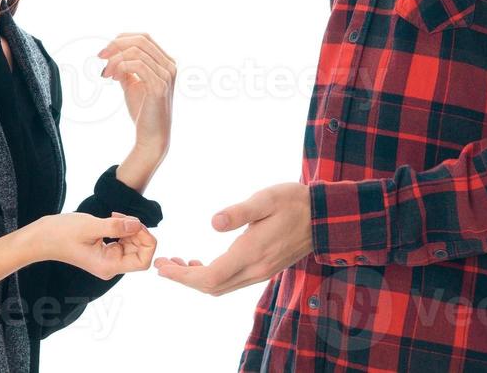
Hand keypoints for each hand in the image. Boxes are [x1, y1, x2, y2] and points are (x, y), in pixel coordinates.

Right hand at [29, 211, 156, 280]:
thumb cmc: (62, 233)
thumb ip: (116, 226)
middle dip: (138, 231)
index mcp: (109, 266)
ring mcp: (108, 260)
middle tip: (122, 216)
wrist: (41, 238)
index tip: (136, 224)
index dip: (147, 242)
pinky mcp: (104, 252)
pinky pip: (123, 241)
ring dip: (130, 228)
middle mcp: (110, 266)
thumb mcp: (90, 226)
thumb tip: (138, 224)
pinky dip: (122, 228)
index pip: (143, 261)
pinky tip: (112, 218)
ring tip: (114, 215)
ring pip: (133, 244)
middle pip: (140, 251)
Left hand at [97, 33, 176, 184]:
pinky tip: (113, 77)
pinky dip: (121, 67)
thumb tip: (111, 55)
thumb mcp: (132, 83)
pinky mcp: (159, 86)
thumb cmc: (143, 110)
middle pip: (141, 40)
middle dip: (117, 45)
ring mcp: (166, 75)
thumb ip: (126, 68)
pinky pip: (138, 65)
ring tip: (107, 73)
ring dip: (116, 59)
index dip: (122, 39)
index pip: (144, 38)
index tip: (104, 51)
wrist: (151, 136)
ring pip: (137, 52)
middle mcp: (170, 66)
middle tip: (100, 56)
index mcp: (166, 62)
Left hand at [153, 183, 312, 295]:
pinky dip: (213, 276)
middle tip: (163, 265)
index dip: (182, 276)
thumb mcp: (266, 199)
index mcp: (251, 253)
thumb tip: (212, 223)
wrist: (324, 217)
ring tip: (179, 262)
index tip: (162, 267)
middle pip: (212, 287)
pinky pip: (232, 281)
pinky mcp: (265, 269)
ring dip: (198, 279)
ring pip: (222, 286)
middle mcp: (255, 269)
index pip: (210, 277)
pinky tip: (203, 261)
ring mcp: (262, 272)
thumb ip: (239, 212)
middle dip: (184, 279)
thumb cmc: (294, 202)